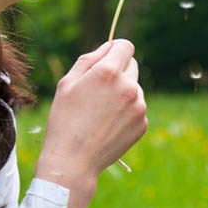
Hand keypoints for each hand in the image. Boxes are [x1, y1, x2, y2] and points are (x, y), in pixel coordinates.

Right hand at [36, 39, 147, 190]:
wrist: (73, 161)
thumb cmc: (64, 119)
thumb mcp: (67, 83)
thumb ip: (89, 59)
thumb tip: (108, 47)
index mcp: (109, 72)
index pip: (125, 46)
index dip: (115, 50)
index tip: (108, 59)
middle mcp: (129, 86)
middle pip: (132, 65)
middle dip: (118, 71)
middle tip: (99, 89)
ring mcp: (139, 106)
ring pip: (135, 87)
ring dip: (123, 92)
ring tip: (101, 111)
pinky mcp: (143, 123)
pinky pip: (137, 107)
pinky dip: (126, 111)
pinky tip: (108, 124)